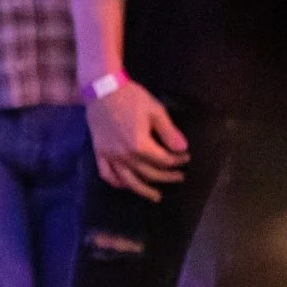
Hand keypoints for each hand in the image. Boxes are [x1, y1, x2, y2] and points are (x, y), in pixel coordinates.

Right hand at [87, 81, 188, 200]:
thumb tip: (183, 149)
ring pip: (128, 181)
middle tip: (179, 177)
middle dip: (167, 176)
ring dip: (144, 190)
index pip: (163, 160)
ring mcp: (110, 156)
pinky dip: (117, 183)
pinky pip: (107, 174)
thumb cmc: (131, 98)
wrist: (103, 89)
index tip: (186, 157)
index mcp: (140, 144)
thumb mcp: (155, 111)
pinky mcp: (100, 153)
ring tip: (156, 196)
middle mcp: (125, 155)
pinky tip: (126, 185)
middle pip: (149, 173)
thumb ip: (169, 132)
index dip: (177, 161)